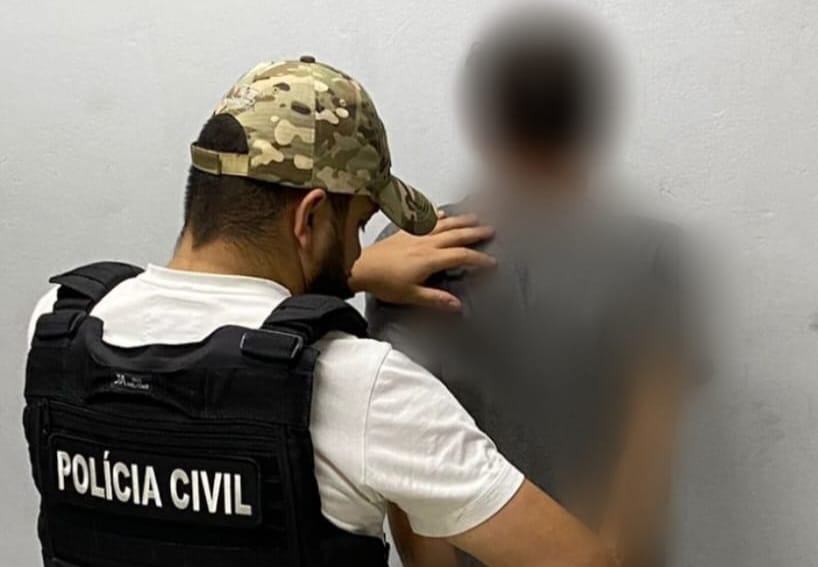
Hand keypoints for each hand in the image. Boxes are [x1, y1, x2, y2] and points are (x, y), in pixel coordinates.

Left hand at [350, 212, 495, 310]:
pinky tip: (442, 213)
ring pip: (444, 224)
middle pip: (457, 235)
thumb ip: (436, 299)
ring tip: (474, 217)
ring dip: (460, 220)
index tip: (491, 261)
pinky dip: (436, 216)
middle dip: (475, 232)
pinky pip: (425, 220)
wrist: (361, 268)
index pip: (461, 256)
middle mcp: (426, 243)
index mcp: (430, 259)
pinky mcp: (405, 232)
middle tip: (491, 230)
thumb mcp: (412, 296)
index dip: (478, 258)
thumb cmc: (385, 283)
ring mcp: (416, 235)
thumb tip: (457, 305)